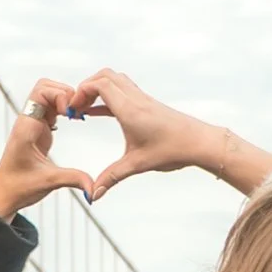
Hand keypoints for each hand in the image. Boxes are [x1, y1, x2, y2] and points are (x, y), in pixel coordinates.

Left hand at [0, 80, 97, 220]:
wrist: (3, 196)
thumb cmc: (18, 188)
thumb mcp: (48, 182)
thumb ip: (73, 179)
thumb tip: (94, 188)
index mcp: (26, 128)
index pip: (41, 93)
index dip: (60, 95)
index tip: (72, 114)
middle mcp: (28, 121)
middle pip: (45, 87)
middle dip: (65, 93)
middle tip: (78, 111)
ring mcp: (32, 124)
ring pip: (48, 95)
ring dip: (65, 100)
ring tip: (78, 115)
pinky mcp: (37, 130)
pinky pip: (50, 108)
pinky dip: (63, 108)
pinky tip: (74, 120)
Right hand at [69, 70, 271, 201]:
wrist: (200, 142)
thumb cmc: (172, 151)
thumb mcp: (137, 165)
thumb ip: (111, 178)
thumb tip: (93, 195)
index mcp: (130, 109)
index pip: (99, 84)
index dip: (80, 92)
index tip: (72, 110)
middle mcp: (135, 99)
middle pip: (104, 76)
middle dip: (85, 87)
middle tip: (75, 108)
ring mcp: (142, 99)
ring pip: (114, 80)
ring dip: (96, 89)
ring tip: (84, 109)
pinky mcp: (147, 104)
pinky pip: (122, 91)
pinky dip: (106, 97)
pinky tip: (97, 112)